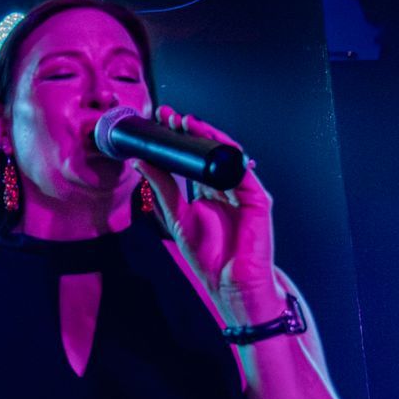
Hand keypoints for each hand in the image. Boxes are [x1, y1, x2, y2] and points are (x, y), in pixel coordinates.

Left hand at [134, 105, 281, 322]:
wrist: (230, 282)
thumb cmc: (209, 256)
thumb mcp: (177, 217)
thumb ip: (163, 188)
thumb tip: (141, 162)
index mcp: (207, 191)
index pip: (193, 158)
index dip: (178, 140)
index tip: (159, 123)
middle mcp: (226, 187)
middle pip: (209, 152)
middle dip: (190, 131)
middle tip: (169, 116)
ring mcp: (243, 191)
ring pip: (226, 155)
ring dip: (208, 136)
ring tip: (187, 123)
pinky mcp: (258, 198)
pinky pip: (242, 171)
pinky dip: (227, 155)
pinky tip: (211, 144)